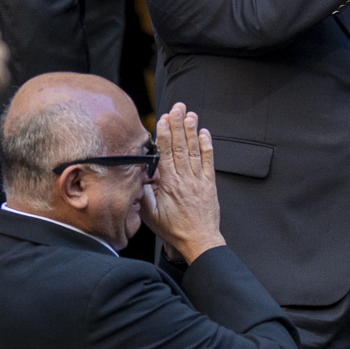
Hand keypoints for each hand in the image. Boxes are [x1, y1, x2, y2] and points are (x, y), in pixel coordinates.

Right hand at [138, 102, 225, 264]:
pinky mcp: (210, 183)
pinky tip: (205, 133)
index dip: (165, 136)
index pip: (166, 155)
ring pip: (194, 151)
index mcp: (169, 185)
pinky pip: (208, 161)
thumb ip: (145, 195)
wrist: (199, 240)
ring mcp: (199, 180)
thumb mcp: (151, 216)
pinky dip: (207, 146)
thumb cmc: (173, 230)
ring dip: (192, 131)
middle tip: (177, 108)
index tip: (163, 120)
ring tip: (190, 115)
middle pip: (181, 147)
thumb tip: (139, 177)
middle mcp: (185, 179)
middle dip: (178, 126)